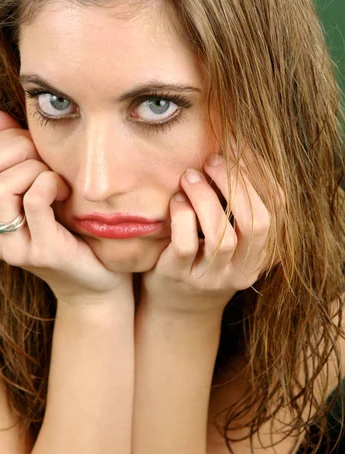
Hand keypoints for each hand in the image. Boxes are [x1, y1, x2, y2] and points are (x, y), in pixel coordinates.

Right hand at [0, 110, 131, 305]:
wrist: (96, 281)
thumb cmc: (69, 229)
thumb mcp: (38, 187)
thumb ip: (15, 154)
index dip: (8, 142)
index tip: (38, 153)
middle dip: (21, 150)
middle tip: (48, 164)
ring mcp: (9, 247)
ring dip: (35, 169)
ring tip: (56, 182)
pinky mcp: (39, 253)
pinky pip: (34, 199)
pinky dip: (50, 183)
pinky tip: (64, 192)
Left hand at [140, 150, 283, 314]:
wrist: (178, 306)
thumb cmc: (206, 258)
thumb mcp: (233, 238)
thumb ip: (240, 206)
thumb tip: (236, 150)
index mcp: (262, 254)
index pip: (277, 209)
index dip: (260, 174)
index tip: (238, 148)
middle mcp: (242, 269)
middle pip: (257, 223)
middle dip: (235, 184)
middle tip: (213, 160)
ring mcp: (212, 277)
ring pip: (222, 236)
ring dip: (206, 197)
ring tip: (190, 176)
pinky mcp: (180, 277)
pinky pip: (187, 245)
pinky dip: (183, 216)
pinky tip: (177, 200)